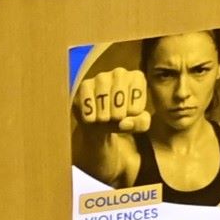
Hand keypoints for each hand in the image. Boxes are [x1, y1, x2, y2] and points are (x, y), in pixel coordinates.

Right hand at [73, 65, 148, 182]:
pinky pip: (85, 98)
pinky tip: (93, 120)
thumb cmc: (124, 132)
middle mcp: (115, 74)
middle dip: (119, 106)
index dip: (135, 101)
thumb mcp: (139, 127)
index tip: (131, 116)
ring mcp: (96, 81)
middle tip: (116, 121)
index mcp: (135, 78)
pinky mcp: (78, 92)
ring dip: (104, 109)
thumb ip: (141, 122)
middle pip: (120, 82)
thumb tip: (125, 121)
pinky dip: (90, 112)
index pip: (137, 80)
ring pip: (102, 89)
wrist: (101, 146)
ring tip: (105, 122)